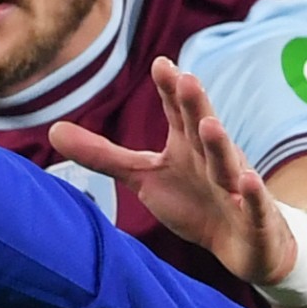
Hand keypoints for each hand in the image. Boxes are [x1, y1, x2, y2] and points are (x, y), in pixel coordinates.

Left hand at [48, 57, 291, 288]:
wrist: (245, 243)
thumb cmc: (195, 202)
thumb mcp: (144, 177)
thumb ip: (103, 155)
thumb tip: (52, 130)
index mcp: (187, 145)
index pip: (178, 113)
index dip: (170, 90)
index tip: (160, 64)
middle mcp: (213, 159)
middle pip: (202, 127)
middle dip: (194, 105)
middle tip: (186, 78)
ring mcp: (236, 187)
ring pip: (227, 163)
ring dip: (220, 144)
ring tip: (209, 126)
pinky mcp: (253, 218)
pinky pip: (254, 204)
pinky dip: (252, 195)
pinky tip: (247, 182)